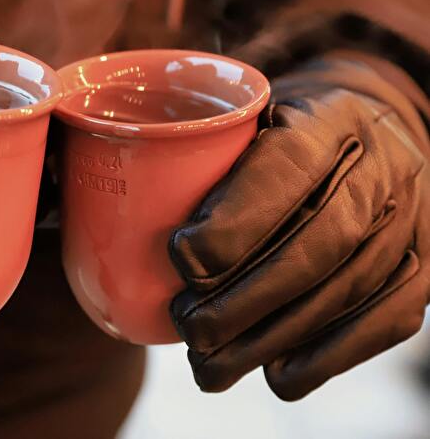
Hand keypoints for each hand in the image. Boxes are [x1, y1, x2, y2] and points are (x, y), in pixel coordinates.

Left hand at [169, 57, 429, 399]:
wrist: (372, 135)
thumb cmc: (285, 132)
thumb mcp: (247, 117)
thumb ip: (194, 145)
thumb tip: (94, 200)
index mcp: (327, 120)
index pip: (286, 168)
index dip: (235, 220)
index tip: (179, 257)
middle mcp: (379, 170)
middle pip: (316, 243)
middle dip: (245, 297)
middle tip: (187, 324)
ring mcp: (406, 222)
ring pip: (343, 289)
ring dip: (271, 337)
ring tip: (209, 363)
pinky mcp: (418, 270)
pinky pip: (383, 320)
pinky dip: (328, 356)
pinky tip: (276, 375)